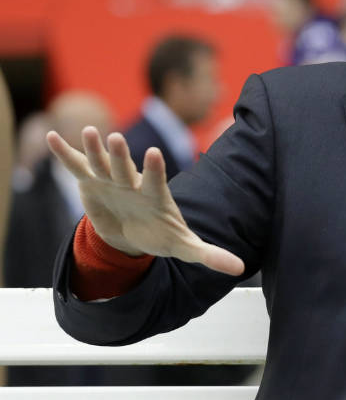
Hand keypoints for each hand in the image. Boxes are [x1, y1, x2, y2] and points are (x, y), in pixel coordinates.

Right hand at [47, 127, 243, 275]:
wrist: (133, 231)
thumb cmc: (160, 233)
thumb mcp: (183, 246)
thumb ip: (208, 254)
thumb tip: (239, 268)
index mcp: (155, 196)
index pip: (156, 180)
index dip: (155, 168)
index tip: (155, 153)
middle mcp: (133, 183)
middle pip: (126, 168)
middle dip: (122, 155)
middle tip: (118, 138)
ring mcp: (111, 181)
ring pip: (102, 162)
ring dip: (95, 148)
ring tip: (87, 131)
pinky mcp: (92, 182)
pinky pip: (78, 166)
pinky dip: (65, 153)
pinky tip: (52, 138)